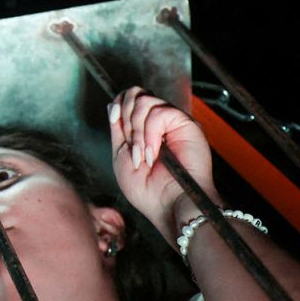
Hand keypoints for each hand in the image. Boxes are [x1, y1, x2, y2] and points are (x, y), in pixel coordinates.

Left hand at [109, 86, 218, 243]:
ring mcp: (173, 122)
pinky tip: (153, 153)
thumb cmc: (148, 191)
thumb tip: (112, 104)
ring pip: (145, 101)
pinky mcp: (186, 124)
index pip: (128, 99)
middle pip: (136, 94)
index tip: (114, 119)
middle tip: (131, 145)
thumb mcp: (121, 156)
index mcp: (143, 128)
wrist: (169, 206)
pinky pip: (160, 113)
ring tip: (143, 155)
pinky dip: (150, 134)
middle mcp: (159, 122)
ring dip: (137, 132)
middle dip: (125, 118)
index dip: (118, 104)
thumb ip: (118, 130)